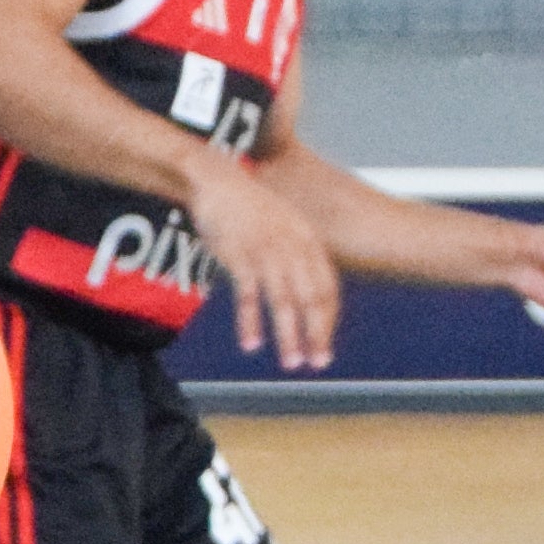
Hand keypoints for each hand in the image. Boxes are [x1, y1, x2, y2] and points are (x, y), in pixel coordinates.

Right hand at [191, 145, 345, 372]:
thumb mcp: (281, 225)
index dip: (328, 322)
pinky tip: (252, 344)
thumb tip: (302, 288)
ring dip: (288, 335)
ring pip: (283, 300)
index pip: (326, 289)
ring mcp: (266, 250)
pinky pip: (248, 295)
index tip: (325, 348)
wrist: (216, 179)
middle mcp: (292, 246)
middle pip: (311, 298)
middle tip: (317, 363)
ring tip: (291, 362)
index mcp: (307, 241)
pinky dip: (250, 322)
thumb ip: (295, 253)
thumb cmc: (246, 207)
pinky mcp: (238, 254)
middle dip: (316, 335)